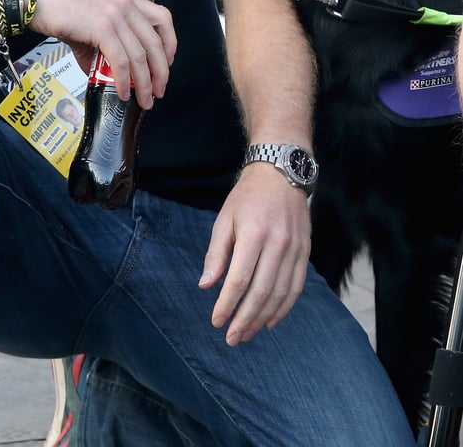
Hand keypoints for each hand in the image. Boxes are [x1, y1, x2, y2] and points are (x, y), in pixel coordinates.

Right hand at [27, 0, 176, 108]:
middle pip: (156, 42)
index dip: (170, 45)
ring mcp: (116, 15)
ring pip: (141, 55)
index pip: (163, 19)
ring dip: (145, 82)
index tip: (166, 64)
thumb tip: (102, 74)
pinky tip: (122, 92)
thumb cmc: (56, 4)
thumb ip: (99, 46)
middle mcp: (126, 4)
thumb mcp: (87, 22)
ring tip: (144, 99)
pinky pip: (121, 61)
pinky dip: (124, 81)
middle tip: (158, 90)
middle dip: (161, 71)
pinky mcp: (102, 28)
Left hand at [199, 162, 311, 344]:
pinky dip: (284, 309)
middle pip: (262, 292)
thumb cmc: (247, 197)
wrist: (281, 174)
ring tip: (247, 334)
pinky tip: (270, 321)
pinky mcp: (305, 253)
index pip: (240, 279)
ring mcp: (295, 250)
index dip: (227, 304)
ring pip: (281, 295)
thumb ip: (216, 254)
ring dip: (263, 319)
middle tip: (232, 338)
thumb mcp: (224, 219)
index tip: (216, 321)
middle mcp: (278, 244)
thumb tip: (206, 286)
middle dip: (245, 320)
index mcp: (254, 234)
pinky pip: (296, 288)